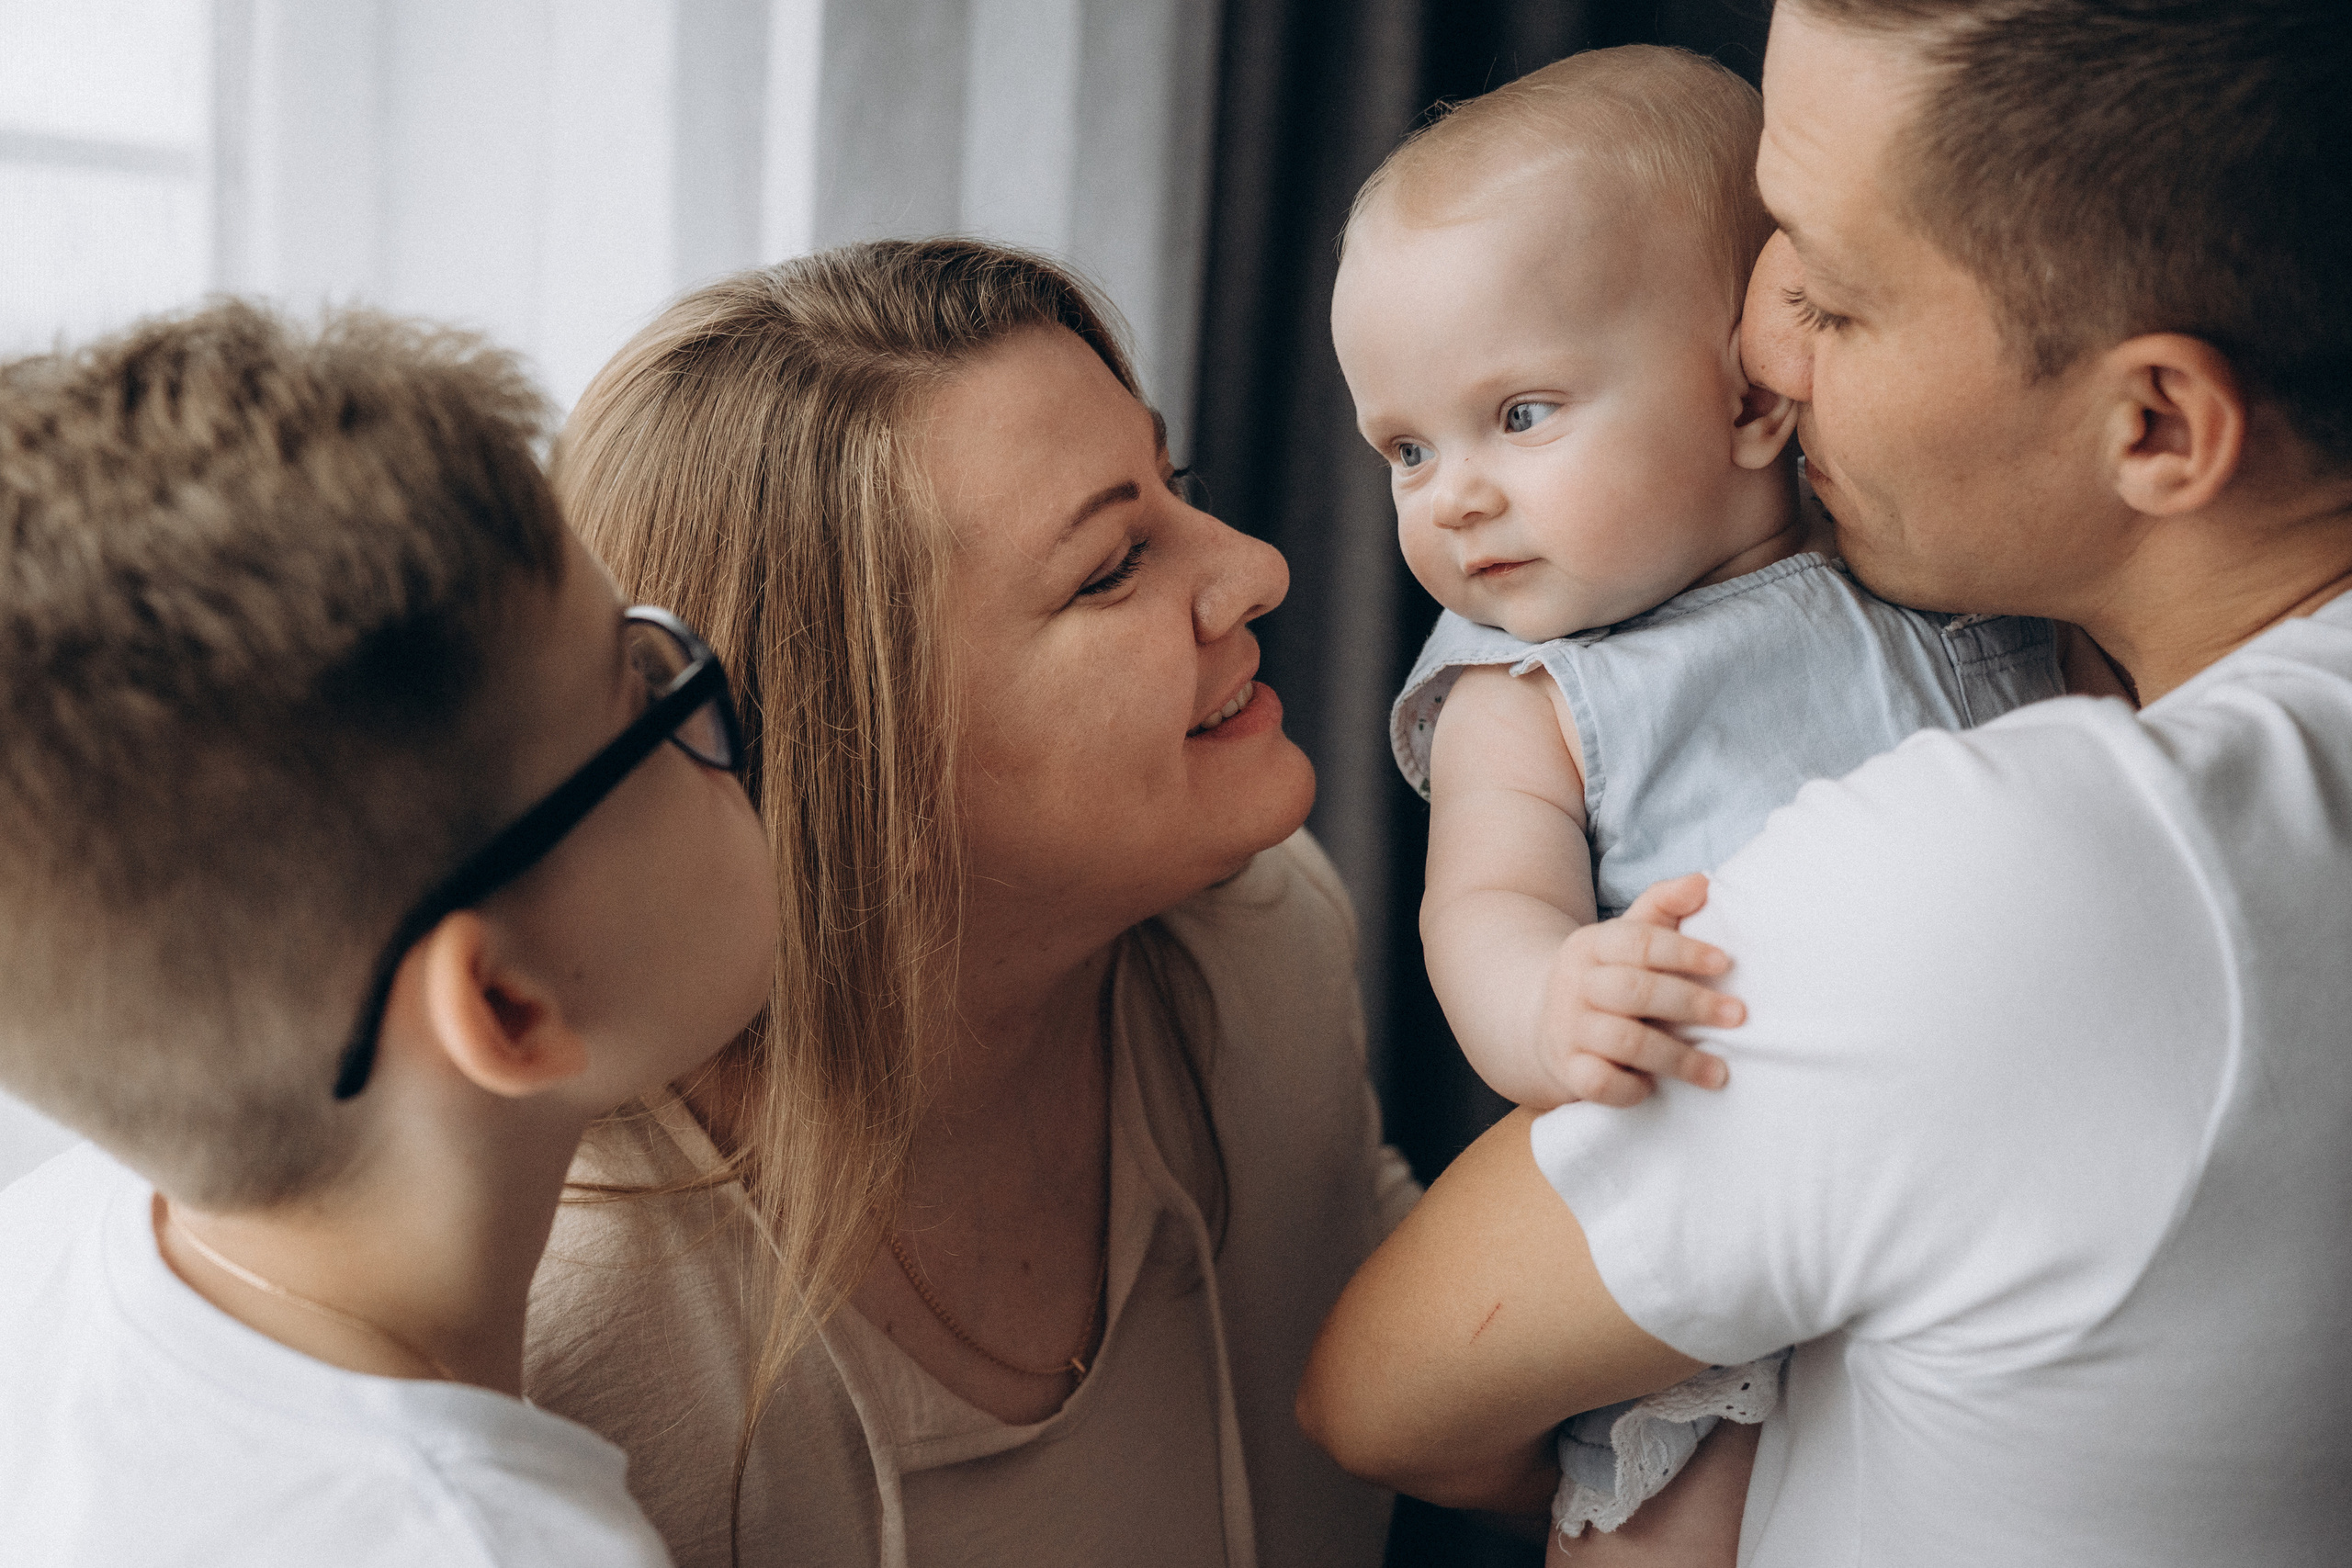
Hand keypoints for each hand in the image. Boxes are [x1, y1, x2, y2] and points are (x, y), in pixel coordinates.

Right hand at [1537, 873, 1742, 1107]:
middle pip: (1635, 991)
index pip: (1638, 942)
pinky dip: (1630, 1089)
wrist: (1541, 1019)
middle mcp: (1576, 984)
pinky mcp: (1568, 1070)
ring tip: (1719, 1072)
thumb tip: (1703, 881)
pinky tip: (1656, 1088)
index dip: (1683, 951)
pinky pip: (1598, 1084)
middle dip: (1691, 1003)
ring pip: (1624, 1042)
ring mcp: (1569, 1029)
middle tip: (1738, 1015)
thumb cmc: (1607, 975)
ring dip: (1677, 1057)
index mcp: (1593, 945)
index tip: (1725, 963)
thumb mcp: (1626, 935)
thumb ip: (1663, 905)